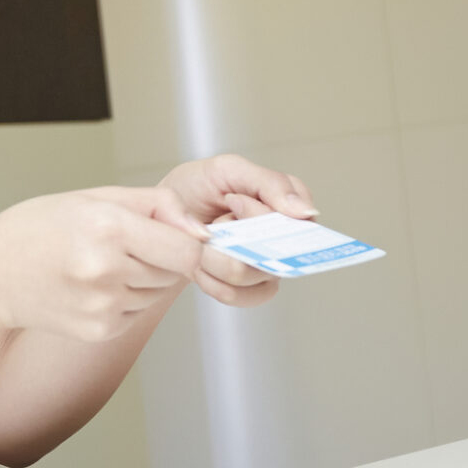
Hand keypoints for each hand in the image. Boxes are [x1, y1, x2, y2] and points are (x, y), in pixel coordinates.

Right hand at [0, 187, 208, 342]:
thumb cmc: (35, 229)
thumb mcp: (92, 197)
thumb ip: (156, 205)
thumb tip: (202, 231)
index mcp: (108, 228)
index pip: (187, 249)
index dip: (195, 245)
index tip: (191, 240)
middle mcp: (107, 270)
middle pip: (175, 271)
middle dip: (161, 256)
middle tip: (120, 244)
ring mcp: (103, 306)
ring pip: (156, 292)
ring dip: (142, 278)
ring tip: (98, 264)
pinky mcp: (99, 330)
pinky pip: (136, 313)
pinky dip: (124, 299)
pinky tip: (88, 287)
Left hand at [157, 154, 318, 307]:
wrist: (161, 217)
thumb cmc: (196, 189)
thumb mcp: (228, 170)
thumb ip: (270, 183)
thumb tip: (306, 212)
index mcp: (285, 203)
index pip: (301, 216)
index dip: (264, 213)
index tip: (233, 203)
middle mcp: (283, 236)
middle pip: (282, 249)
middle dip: (238, 236)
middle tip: (213, 223)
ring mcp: (268, 264)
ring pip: (258, 274)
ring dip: (220, 259)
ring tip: (202, 244)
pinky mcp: (250, 288)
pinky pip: (246, 297)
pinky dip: (217, 284)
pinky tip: (202, 268)